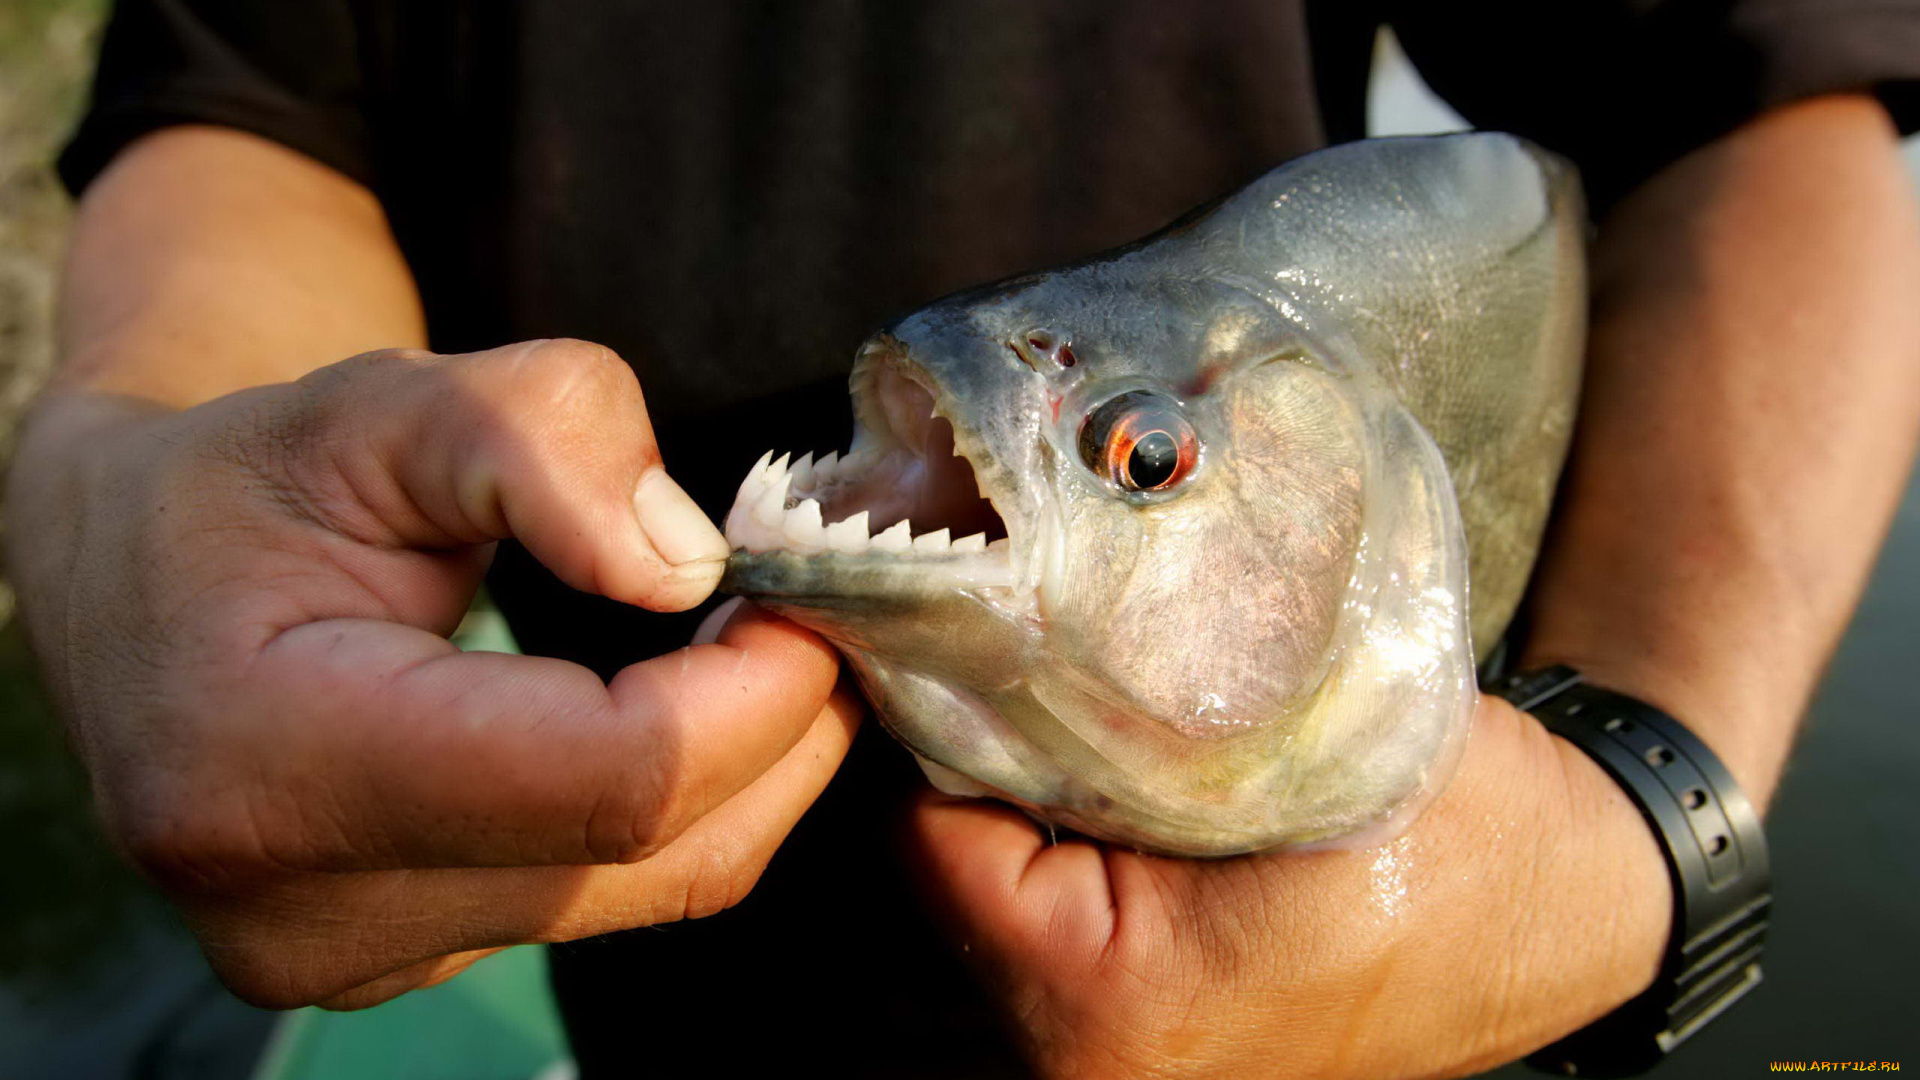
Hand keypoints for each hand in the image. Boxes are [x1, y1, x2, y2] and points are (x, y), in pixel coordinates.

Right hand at [4, 339, 858, 1008]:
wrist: (134, 581)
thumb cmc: (252, 482)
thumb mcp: (380, 400)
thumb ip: (541, 437)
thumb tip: (687, 564)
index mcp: (270, 763)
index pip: (607, 779)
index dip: (753, 691)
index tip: (807, 590)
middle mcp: (302, 911)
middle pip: (651, 850)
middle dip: (776, 724)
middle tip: (811, 602)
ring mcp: (354, 961)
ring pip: (654, 888)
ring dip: (750, 766)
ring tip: (759, 642)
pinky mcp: (406, 962)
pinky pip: (614, 895)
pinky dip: (689, 802)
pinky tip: (694, 707)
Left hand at [907, 696, 1672, 1078]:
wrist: (1573, 897)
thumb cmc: (1468, 826)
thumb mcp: (1299, 736)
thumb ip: (1130, 706)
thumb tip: (996, 626)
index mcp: (1116, 1003)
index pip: (934, 833)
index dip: (953, 711)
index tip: (990, 621)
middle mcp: (1088, 1064)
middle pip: (951, 869)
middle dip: (984, 757)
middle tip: (1035, 649)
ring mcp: (1110, 1067)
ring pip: (991, 894)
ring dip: (1023, 802)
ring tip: (1088, 706)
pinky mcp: (1139, 1042)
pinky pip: (1044, 920)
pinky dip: (1063, 847)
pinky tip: (1121, 780)